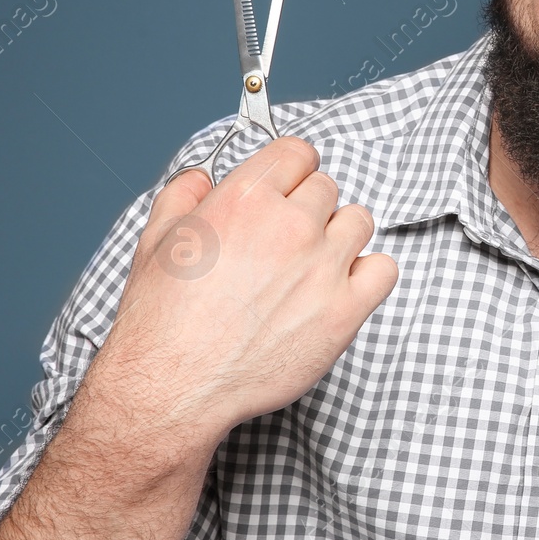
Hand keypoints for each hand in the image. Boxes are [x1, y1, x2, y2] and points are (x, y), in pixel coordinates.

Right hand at [84, 136, 398, 448]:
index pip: (298, 152)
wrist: (171, 387)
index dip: (291, 170)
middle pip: (327, 188)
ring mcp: (323, 266)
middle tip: (285, 243)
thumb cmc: (160, 321)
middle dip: (308, 209)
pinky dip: (368, 276)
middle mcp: (291, 225)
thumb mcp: (155, 241)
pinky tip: (339, 289)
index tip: (287, 187)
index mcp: (246, 198)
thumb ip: (183, 194)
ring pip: (359, 222)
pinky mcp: (346, 310)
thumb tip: (202, 176)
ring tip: (310, 267)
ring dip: (339, 238)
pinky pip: (384, 269)